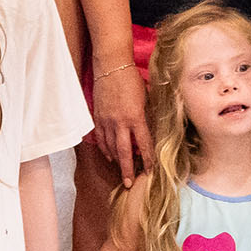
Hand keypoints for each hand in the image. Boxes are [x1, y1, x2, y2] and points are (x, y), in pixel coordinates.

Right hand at [93, 63, 151, 180]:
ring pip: (110, 147)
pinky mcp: (97, 117)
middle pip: (123, 152)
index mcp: (135, 117)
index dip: (147, 159)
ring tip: (121, 171)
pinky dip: (104, 148)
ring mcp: (106, 121)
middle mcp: (120, 122)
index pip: (143, 144)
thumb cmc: (132, 80)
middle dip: (127, 169)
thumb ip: (148, 116)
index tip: (151, 171)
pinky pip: (100, 138)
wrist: (111, 66)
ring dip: (116, 160)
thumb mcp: (146, 98)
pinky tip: (109, 155)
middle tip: (130, 184)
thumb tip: (153, 129)